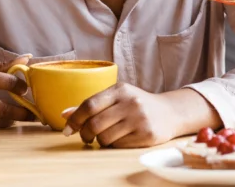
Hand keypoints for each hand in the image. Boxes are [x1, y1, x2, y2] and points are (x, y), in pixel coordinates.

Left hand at [62, 83, 186, 147]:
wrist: (169, 112)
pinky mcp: (146, 134)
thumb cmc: (136, 104)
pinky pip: (118, 145)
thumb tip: (64, 114)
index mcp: (120, 89)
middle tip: (86, 138)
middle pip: (94, 124)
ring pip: (104, 137)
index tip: (68, 129)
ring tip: (106, 136)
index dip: (75, 119)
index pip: (89, 104)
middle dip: (85, 134)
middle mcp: (130, 102)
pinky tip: (120, 138)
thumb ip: (92, 105)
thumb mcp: (117, 98)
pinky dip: (113, 145)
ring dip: (100, 141)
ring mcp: (139, 119)